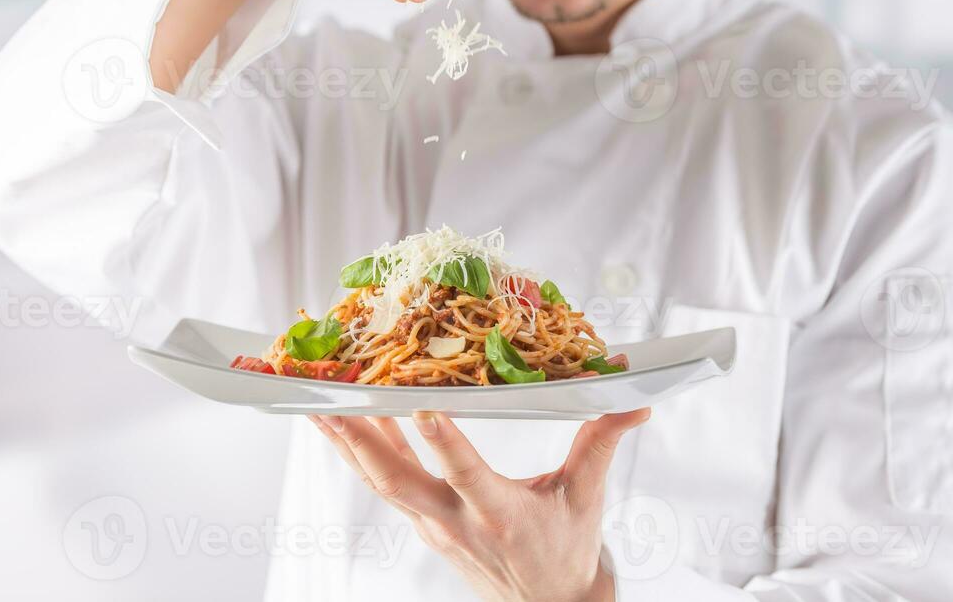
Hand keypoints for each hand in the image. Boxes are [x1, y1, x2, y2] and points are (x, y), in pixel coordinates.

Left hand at [308, 409, 650, 601]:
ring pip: (381, 483)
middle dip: (360, 441)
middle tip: (331, 401)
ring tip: (318, 403)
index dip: (444, 443)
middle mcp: (458, 522)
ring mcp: (435, 526)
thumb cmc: (567, 552)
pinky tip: (346, 423)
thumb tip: (634, 403)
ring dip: (348, 443)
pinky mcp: (426, 526)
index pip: (466, 475)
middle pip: (397, 481)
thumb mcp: (586, 499)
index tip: (422, 408)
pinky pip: (387, 487)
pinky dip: (363, 454)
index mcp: (500, 514)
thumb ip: (600, 444)